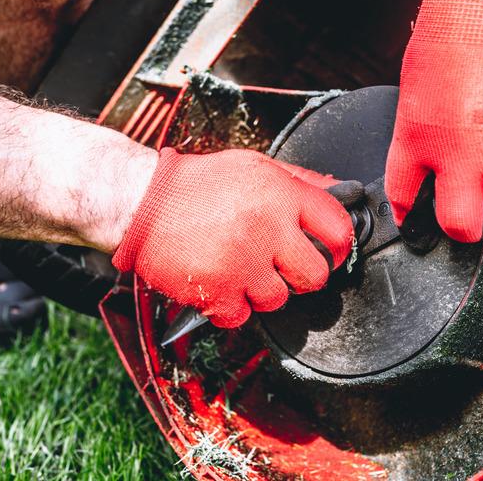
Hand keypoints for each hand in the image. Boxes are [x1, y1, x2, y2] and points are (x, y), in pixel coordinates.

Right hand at [112, 148, 353, 327]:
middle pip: (315, 275)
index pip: (338, 229)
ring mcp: (242, 263)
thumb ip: (298, 181)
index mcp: (280, 194)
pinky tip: (221, 283)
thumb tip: (339, 192)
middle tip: (283, 266)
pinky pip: (243, 315)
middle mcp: (266, 229)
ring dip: (263, 290)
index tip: (332, 251)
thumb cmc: (197, 184)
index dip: (340, 245)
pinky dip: (233, 306)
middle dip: (303, 275)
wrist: (142, 202)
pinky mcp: (218, 291)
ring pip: (279, 299)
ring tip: (241, 269)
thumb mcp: (253, 166)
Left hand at [384, 0, 482, 241]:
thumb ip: (419, 137)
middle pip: (462, 226)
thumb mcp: (414, 94)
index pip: (405, 200)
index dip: (411, 216)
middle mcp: (463, 156)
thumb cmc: (451, 32)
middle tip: (474, 213)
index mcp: (420, 142)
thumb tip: (425, 167)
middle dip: (467, 228)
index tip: (417, 220)